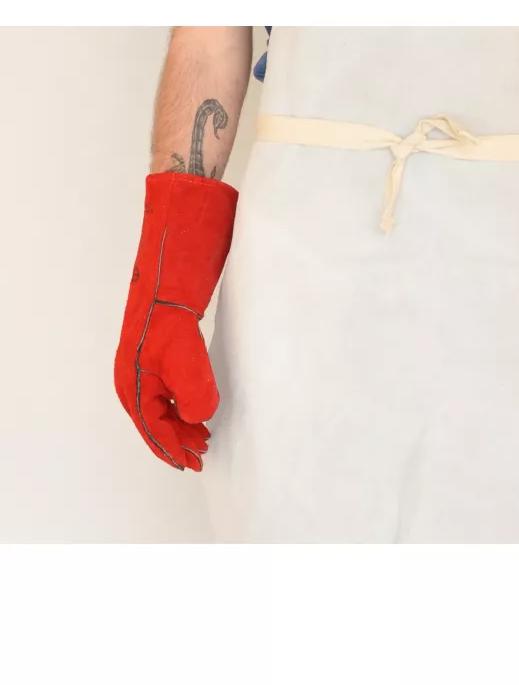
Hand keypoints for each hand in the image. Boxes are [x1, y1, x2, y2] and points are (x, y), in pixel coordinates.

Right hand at [114, 173, 236, 468]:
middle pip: (152, 414)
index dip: (172, 445)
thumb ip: (192, 380)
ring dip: (179, 418)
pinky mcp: (163, 335)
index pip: (150, 421)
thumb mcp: (185, 338)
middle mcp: (135, 362)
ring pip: (159, 397)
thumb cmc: (175, 284)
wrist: (177, 237)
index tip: (195, 463)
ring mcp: (147, 348)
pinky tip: (197, 398)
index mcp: (133, 369)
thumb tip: (200, 416)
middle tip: (203, 452)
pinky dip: (181, 396)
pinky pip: (167, 379)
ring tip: (202, 432)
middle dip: (176, 436)